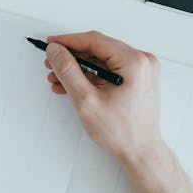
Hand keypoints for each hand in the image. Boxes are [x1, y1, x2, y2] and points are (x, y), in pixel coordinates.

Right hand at [44, 31, 161, 164]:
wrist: (141, 152)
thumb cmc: (123, 132)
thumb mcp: (86, 100)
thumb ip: (68, 71)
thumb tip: (56, 51)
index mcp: (134, 62)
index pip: (94, 41)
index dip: (68, 41)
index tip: (51, 44)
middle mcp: (141, 61)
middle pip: (98, 49)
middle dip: (71, 57)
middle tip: (52, 62)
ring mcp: (141, 70)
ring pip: (101, 60)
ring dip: (79, 68)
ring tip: (58, 78)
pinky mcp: (137, 78)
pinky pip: (109, 69)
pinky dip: (91, 75)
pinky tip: (73, 85)